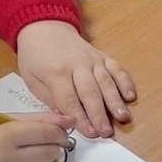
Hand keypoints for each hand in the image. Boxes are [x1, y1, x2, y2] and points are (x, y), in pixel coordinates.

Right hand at [0, 113, 72, 161]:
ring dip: (44, 157)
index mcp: (4, 137)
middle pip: (51, 152)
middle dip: (55, 144)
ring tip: (28, 150)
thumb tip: (67, 120)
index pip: (48, 133)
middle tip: (48, 139)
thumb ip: (34, 118)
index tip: (64, 128)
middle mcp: (7, 160)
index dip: (61, 130)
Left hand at [17, 20, 134, 139]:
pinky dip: (125, 81)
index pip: (69, 99)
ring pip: (106, 82)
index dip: (80, 118)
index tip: (89, 133)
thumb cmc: (34, 56)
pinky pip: (116, 68)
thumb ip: (48, 98)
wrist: (44, 27)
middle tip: (107, 132)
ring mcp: (92, 59)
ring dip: (115, 101)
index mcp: (56, 72)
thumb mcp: (30, 78)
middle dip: (99, 114)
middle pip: (90, 92)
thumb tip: (65, 117)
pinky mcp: (102, 55)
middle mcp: (77, 64)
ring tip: (123, 118)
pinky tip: (130, 96)